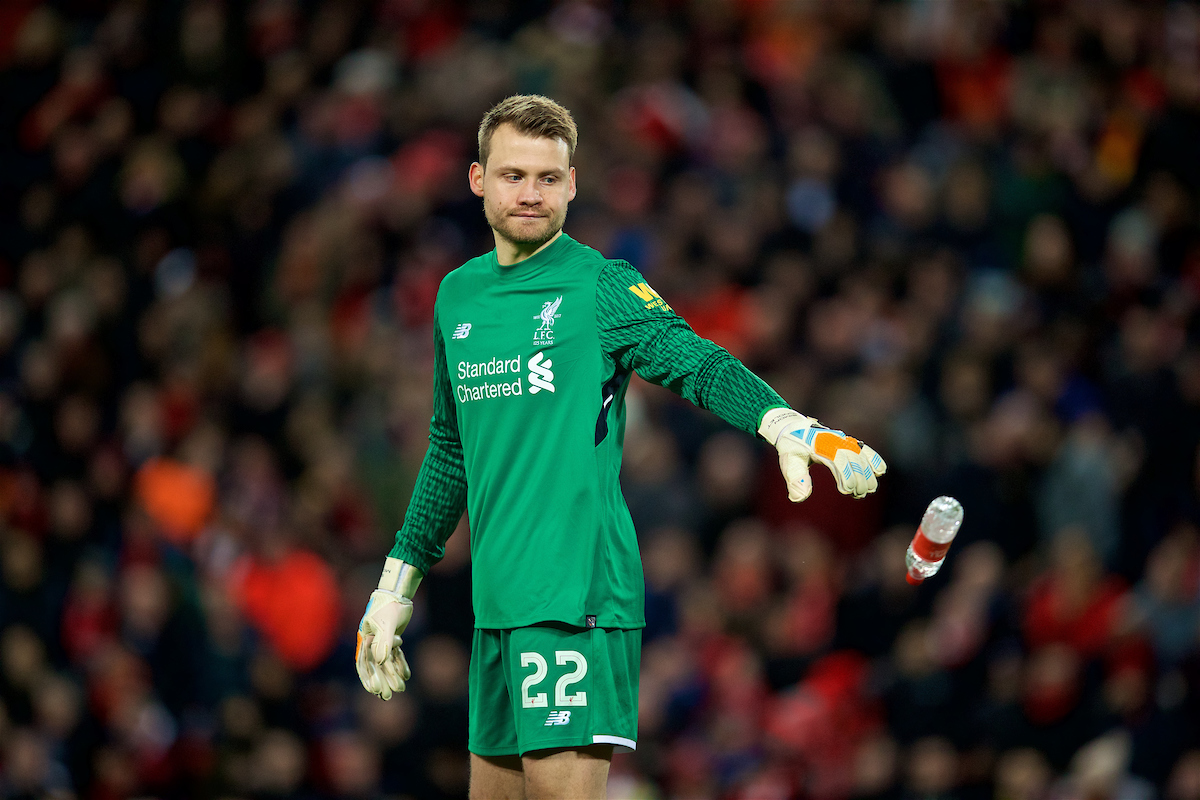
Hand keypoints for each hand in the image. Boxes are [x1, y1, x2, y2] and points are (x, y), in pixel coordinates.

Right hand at [356, 558, 420, 699]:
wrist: (398, 592)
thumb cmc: (390, 606)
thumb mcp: (387, 623)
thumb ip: (384, 642)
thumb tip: (380, 662)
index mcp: (365, 638)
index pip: (365, 663)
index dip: (369, 677)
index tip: (375, 690)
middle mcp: (372, 642)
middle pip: (376, 666)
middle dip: (382, 681)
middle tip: (388, 697)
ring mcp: (382, 640)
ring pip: (387, 662)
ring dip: (393, 675)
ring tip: (401, 689)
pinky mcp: (392, 638)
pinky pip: (395, 655)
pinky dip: (400, 665)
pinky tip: (406, 675)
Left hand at [759, 408, 886, 501]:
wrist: (794, 428)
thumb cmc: (792, 448)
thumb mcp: (789, 462)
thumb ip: (795, 479)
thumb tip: (799, 498)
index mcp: (819, 444)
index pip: (837, 459)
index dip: (846, 474)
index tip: (847, 491)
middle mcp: (834, 440)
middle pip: (853, 458)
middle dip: (859, 478)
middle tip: (859, 495)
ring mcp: (842, 440)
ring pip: (861, 455)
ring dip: (868, 473)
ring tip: (869, 490)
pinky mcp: (848, 442)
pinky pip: (864, 449)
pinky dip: (873, 459)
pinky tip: (880, 472)